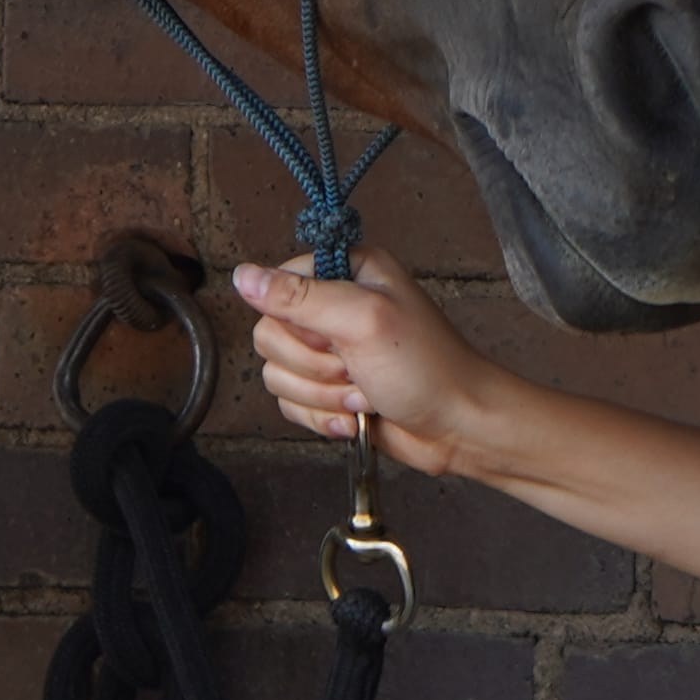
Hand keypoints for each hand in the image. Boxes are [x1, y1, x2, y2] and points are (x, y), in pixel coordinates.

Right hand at [235, 251, 506, 481]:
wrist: (457, 427)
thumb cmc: (426, 367)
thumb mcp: (363, 320)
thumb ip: (299, 297)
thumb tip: (242, 275)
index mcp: (346, 272)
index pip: (277, 286)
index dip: (298, 321)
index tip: (335, 336)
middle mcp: (334, 306)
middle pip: (271, 334)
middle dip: (314, 366)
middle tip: (356, 369)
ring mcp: (330, 351)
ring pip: (277, 373)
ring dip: (322, 394)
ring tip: (364, 395)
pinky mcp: (327, 389)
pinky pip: (290, 403)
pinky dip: (321, 416)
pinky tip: (356, 417)